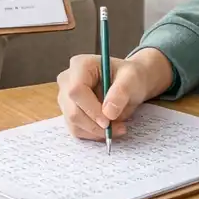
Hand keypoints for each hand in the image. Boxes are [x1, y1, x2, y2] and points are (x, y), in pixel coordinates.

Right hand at [56, 47, 173, 140]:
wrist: (129, 83)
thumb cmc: (130, 77)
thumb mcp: (132, 79)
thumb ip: (121, 92)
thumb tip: (108, 112)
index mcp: (80, 65)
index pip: (76, 91)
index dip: (90, 109)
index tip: (108, 121)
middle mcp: (67, 80)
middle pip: (72, 110)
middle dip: (95, 125)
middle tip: (118, 128)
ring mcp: (65, 97)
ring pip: (73, 123)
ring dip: (96, 131)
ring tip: (118, 128)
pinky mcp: (68, 111)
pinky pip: (76, 129)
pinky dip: (93, 134)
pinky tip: (108, 129)